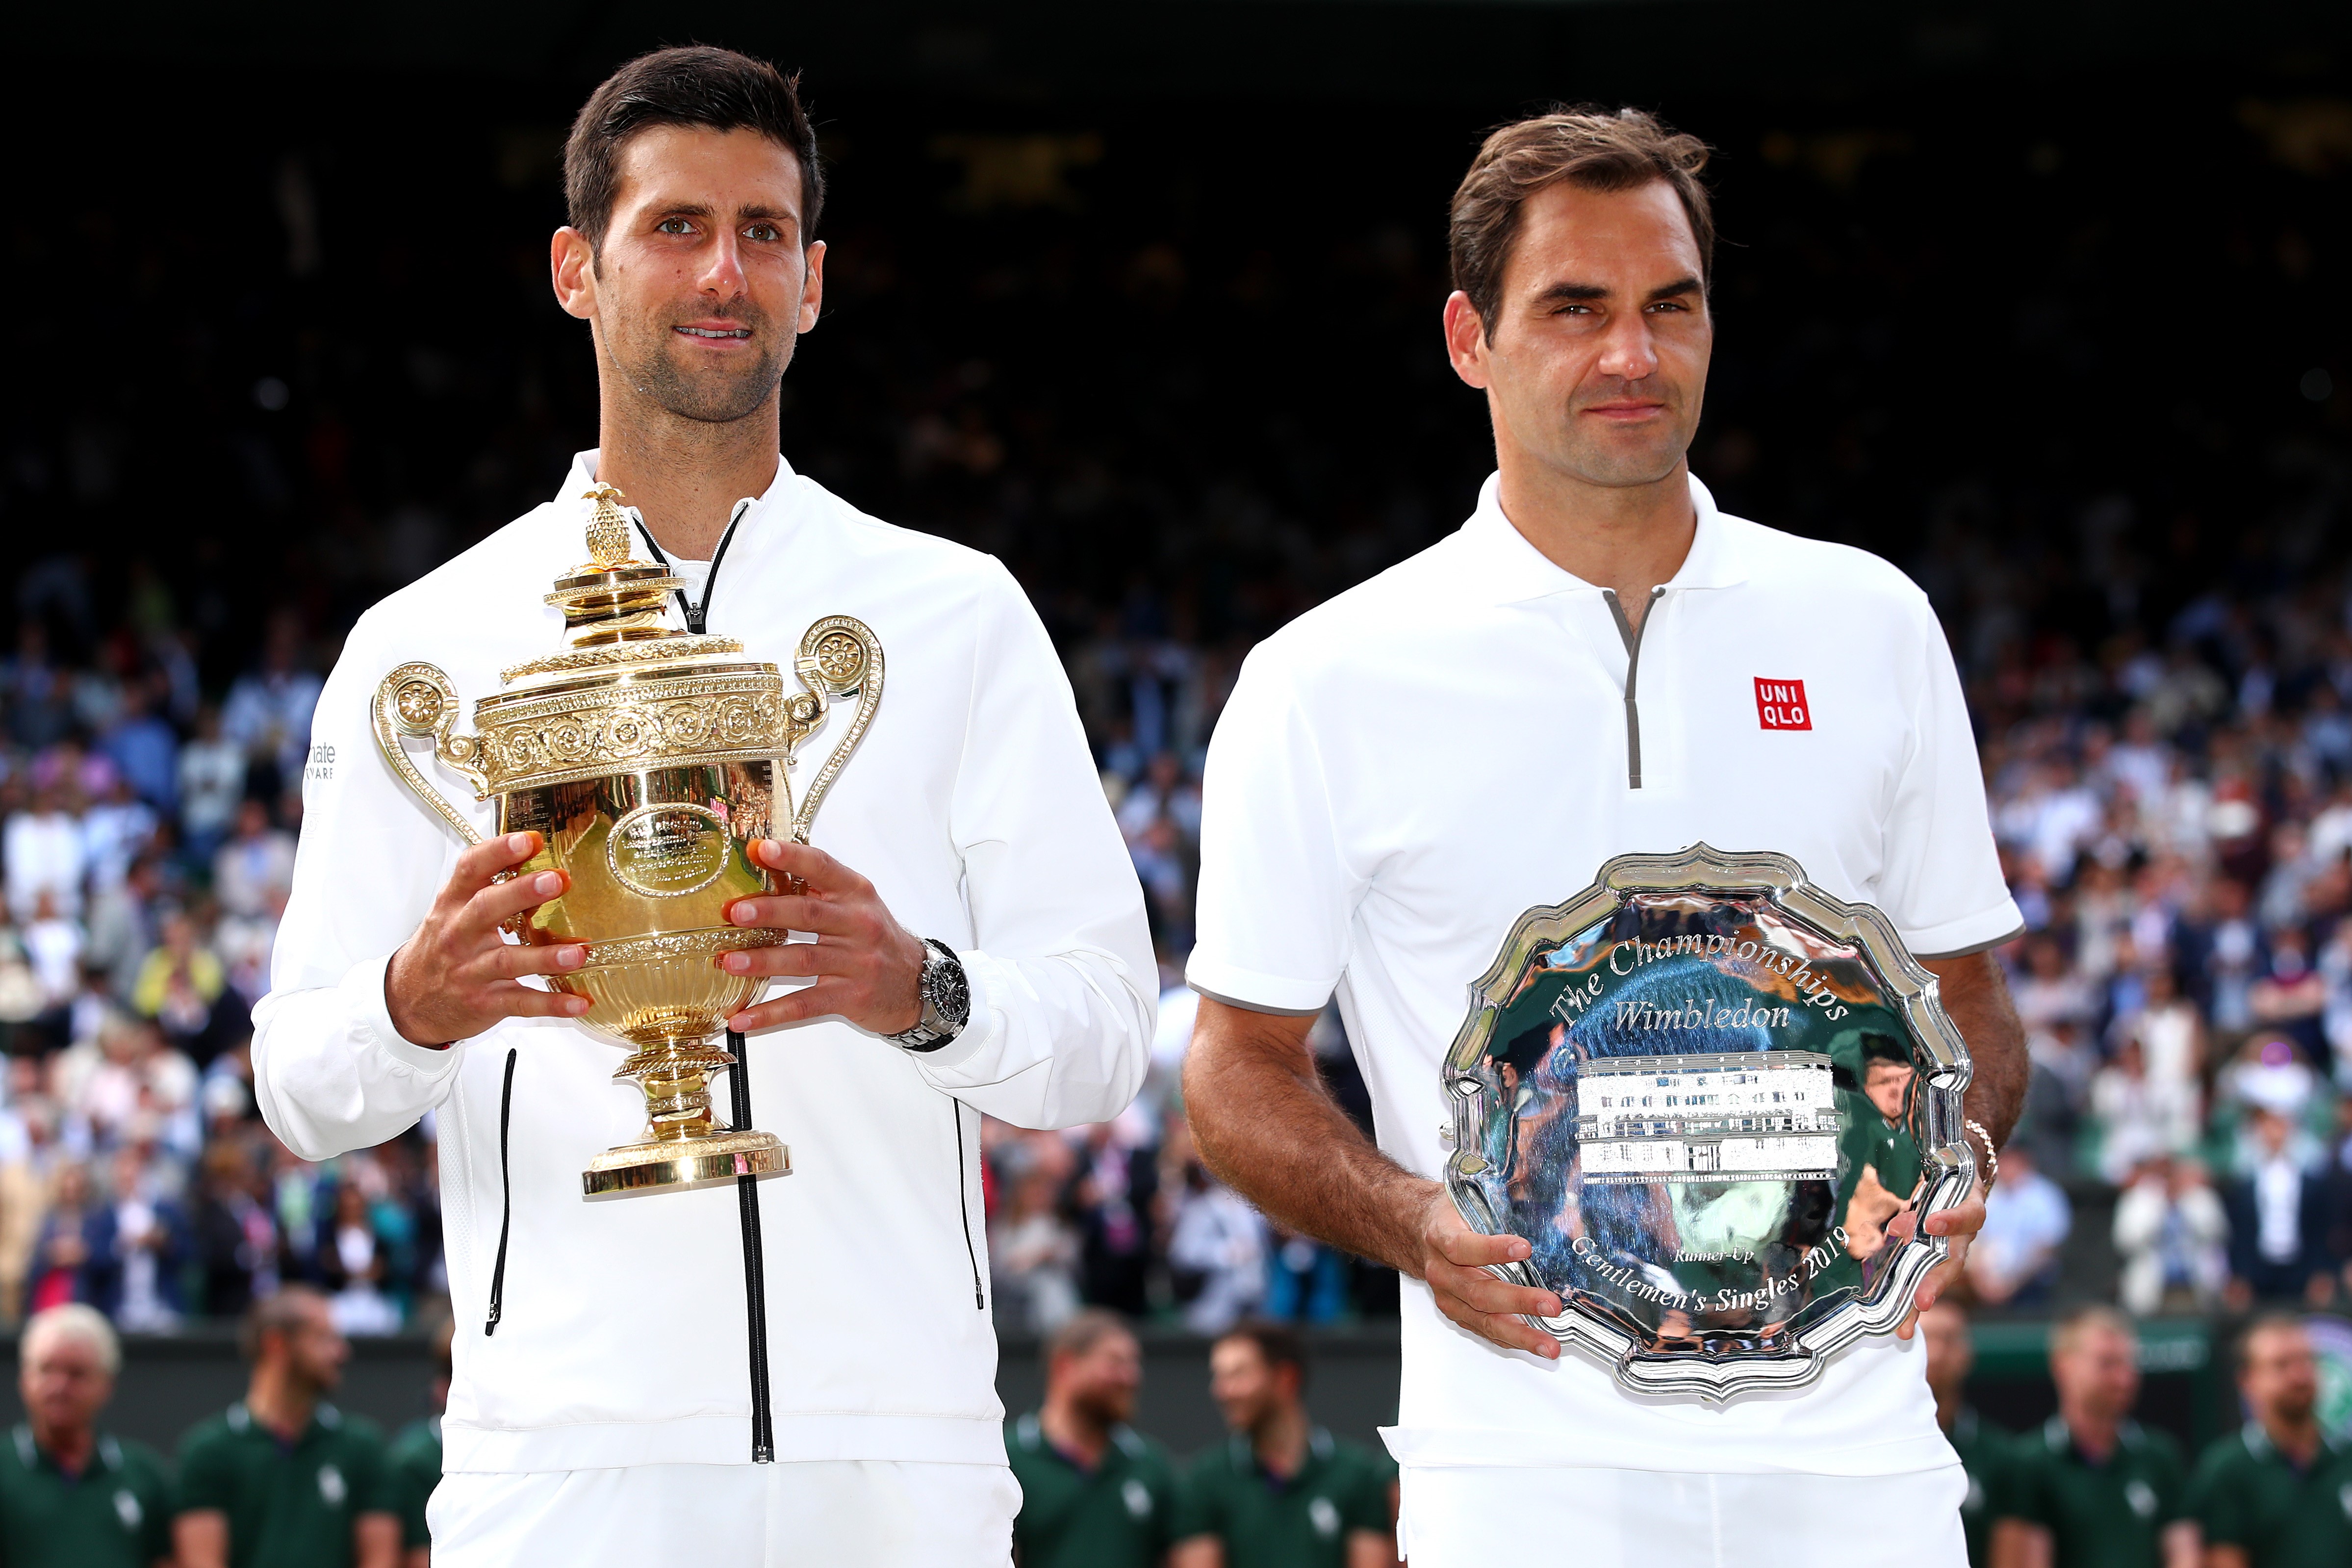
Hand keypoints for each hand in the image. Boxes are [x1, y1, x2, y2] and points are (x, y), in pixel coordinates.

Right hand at [384, 832, 588, 1046]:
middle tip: (556, 879)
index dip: (499, 852)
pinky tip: (579, 1003)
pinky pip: (520, 1003)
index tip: (530, 840)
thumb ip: (484, 885)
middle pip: (488, 909)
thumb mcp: (451, 912)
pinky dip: (552, 1005)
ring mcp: (471, 971)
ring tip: (579, 952)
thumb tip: (535, 852)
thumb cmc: (440, 949)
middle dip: (522, 893)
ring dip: (546, 957)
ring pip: (508, 961)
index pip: (471, 870)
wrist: (407, 1002)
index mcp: (452, 905)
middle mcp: (459, 935)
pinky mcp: (484, 1003)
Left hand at [718, 839, 928, 1035]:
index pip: (821, 867)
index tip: (760, 849)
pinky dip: (771, 1013)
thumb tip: (764, 872)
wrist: (918, 983)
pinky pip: (805, 1004)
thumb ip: (818, 890)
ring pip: (803, 959)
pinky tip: (743, 1018)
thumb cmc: (876, 939)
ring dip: (763, 961)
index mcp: (855, 894)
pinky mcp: (850, 997)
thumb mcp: (856, 906)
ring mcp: (856, 962)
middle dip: (768, 911)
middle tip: (735, 912)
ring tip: (729, 961)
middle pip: (809, 914)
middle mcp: (859, 924)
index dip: (791, 857)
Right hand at [1416, 1187, 1562, 1358]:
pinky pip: (1484, 1330)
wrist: (1417, 1231)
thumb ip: (1500, 1197)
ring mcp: (1447, 1297)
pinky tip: (1535, 1344)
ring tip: (1549, 1345)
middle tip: (1550, 1305)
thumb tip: (1545, 1191)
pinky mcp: (1456, 1313)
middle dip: (1518, 1301)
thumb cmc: (1449, 1214)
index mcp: (1441, 1236)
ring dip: (1519, 1333)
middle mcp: (1441, 1271)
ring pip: (1482, 1319)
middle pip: (1478, 1291)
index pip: (1463, 1247)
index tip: (1525, 1248)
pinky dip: (1511, 1339)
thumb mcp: (1466, 1196)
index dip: (1492, 1249)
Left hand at [1895, 1191, 1984, 1338]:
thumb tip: (1897, 1228)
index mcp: (1969, 1209)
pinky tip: (1901, 1322)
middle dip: (1935, 1283)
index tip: (1931, 1224)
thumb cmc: (1946, 1177)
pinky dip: (1912, 1301)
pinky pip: (1926, 1282)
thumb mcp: (1936, 1180)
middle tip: (1921, 1301)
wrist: (1958, 1175)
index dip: (1950, 1221)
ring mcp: (1953, 1250)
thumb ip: (1919, 1201)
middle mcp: (1964, 1236)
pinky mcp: (1939, 1260)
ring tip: (1905, 1326)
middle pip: (1953, 1262)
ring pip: (1938, 1280)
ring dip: (1920, 1302)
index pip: (1966, 1215)